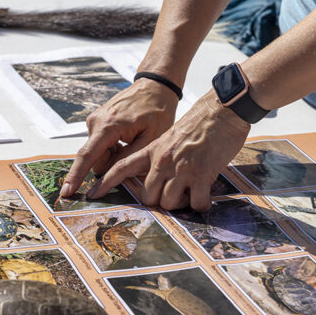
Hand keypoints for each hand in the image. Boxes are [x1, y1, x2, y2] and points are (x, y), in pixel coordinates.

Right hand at [60, 78, 178, 196]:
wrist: (154, 86)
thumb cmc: (157, 110)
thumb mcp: (151, 139)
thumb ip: (128, 159)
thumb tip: (110, 176)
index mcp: (108, 126)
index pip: (87, 157)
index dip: (76, 177)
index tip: (66, 192)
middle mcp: (95, 122)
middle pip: (95, 159)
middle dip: (111, 163)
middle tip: (134, 150)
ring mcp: (94, 121)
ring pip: (98, 153)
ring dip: (114, 155)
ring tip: (134, 140)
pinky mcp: (97, 121)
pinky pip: (100, 145)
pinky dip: (113, 148)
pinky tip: (128, 137)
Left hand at [86, 90, 250, 211]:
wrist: (222, 109)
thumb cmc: (200, 123)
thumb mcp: (170, 136)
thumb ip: (160, 156)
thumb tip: (157, 178)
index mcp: (153, 150)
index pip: (122, 167)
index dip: (106, 182)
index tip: (92, 194)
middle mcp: (163, 161)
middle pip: (148, 197)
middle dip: (158, 202)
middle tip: (173, 195)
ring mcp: (181, 168)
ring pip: (168, 203)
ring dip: (180, 204)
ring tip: (190, 193)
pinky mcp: (202, 175)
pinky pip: (196, 204)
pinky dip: (201, 205)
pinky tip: (205, 196)